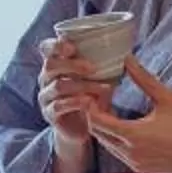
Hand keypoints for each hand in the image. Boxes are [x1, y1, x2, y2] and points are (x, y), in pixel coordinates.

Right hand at [37, 44, 116, 160]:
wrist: (82, 127)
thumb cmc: (90, 95)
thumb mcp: (96, 78)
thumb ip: (101, 64)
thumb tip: (125, 53)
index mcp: (56, 64)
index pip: (47, 48)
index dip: (56, 45)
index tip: (73, 47)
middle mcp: (47, 78)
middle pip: (50, 65)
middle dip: (72, 64)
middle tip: (92, 68)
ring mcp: (46, 96)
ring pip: (58, 86)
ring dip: (83, 85)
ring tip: (104, 88)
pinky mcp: (49, 113)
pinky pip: (58, 106)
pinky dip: (76, 102)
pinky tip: (90, 102)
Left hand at [89, 55, 171, 172]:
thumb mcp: (167, 98)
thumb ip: (143, 79)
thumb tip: (128, 59)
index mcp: (132, 135)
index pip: (96, 121)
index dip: (92, 105)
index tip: (98, 91)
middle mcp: (129, 153)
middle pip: (98, 134)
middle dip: (96, 115)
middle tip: (104, 98)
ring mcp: (135, 164)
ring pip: (107, 145)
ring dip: (106, 128)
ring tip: (114, 109)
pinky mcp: (142, 170)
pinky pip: (120, 154)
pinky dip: (117, 140)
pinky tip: (127, 126)